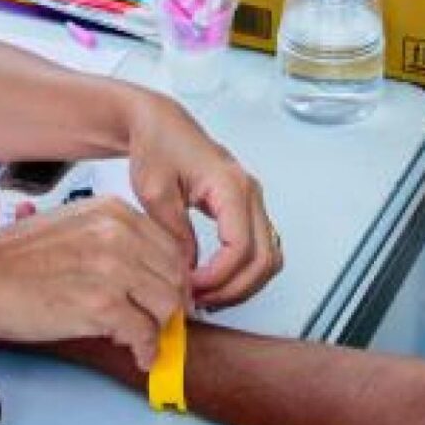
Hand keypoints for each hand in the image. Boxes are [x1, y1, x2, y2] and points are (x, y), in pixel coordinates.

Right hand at [0, 196, 193, 368]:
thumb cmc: (11, 258)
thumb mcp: (71, 227)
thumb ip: (110, 241)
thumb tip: (140, 270)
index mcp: (113, 212)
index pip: (171, 246)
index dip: (173, 278)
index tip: (167, 296)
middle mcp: (119, 235)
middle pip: (175, 276)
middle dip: (171, 305)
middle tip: (163, 324)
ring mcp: (112, 269)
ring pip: (167, 305)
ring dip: (160, 329)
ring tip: (145, 340)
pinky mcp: (102, 305)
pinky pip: (144, 333)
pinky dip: (146, 350)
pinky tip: (138, 355)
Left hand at [124, 95, 280, 308]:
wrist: (159, 125)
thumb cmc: (157, 147)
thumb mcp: (156, 194)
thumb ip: (176, 234)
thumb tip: (189, 270)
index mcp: (231, 186)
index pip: (240, 247)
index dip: (218, 277)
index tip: (191, 289)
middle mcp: (250, 193)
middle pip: (264, 259)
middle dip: (234, 288)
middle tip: (200, 300)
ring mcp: (252, 201)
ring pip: (269, 257)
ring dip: (243, 284)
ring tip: (209, 295)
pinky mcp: (246, 208)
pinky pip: (261, 248)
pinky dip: (244, 271)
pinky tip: (217, 281)